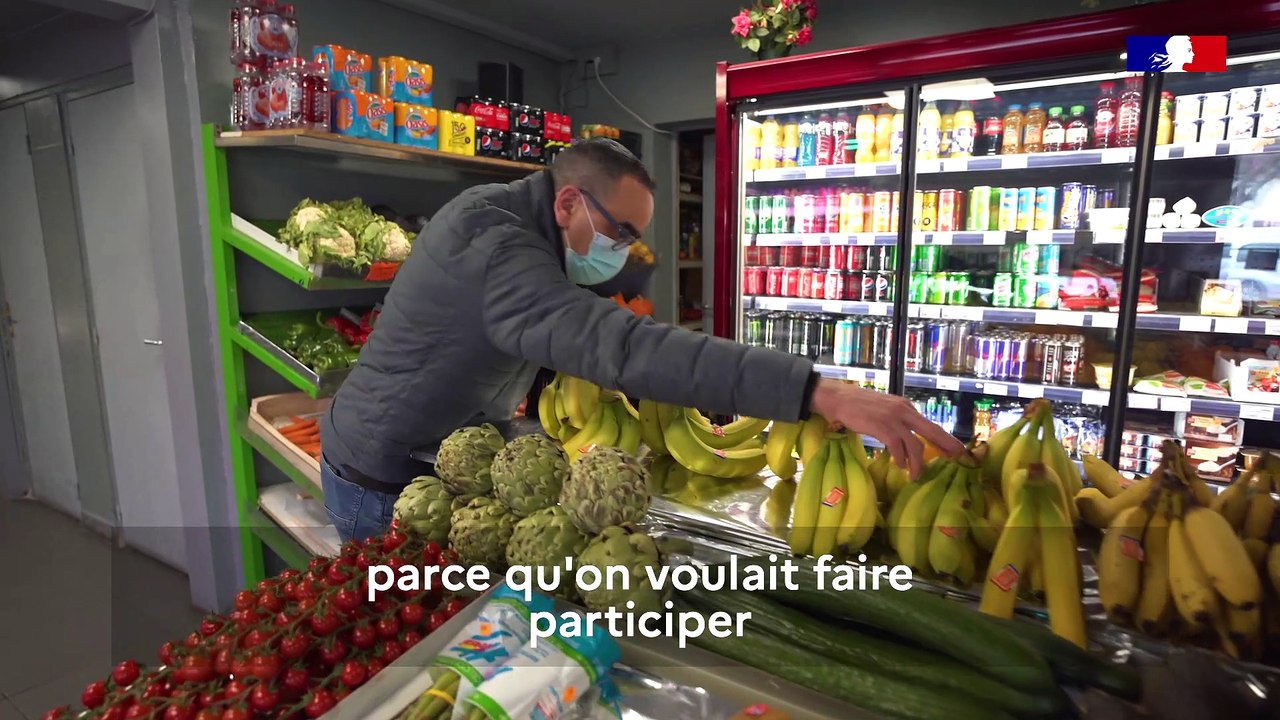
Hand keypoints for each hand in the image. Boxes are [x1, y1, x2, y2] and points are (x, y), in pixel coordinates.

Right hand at [808, 378, 964, 479]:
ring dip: (917, 463)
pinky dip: (901, 459)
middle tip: (956, 458)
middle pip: (932, 431)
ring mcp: (894, 419)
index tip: (956, 450)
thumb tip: (910, 438)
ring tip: (915, 475)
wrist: (840, 398)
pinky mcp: (882, 427)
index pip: (931, 425)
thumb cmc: (860, 406)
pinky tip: (900, 466)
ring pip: (915, 445)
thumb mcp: (886, 409)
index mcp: (907, 407)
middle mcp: (904, 411)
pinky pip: (897, 447)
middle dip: (946, 446)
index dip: (945, 439)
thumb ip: (899, 420)